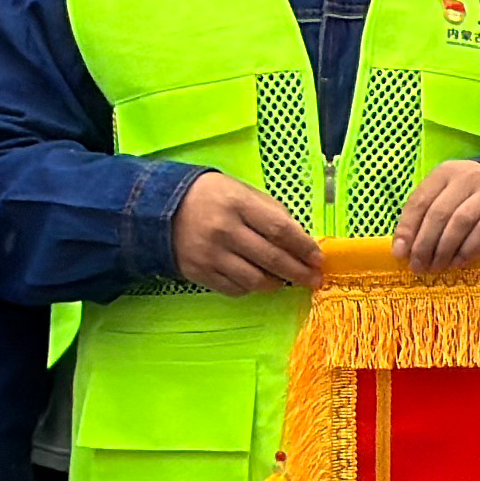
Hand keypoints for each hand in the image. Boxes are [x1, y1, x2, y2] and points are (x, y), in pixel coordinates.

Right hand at [170, 174, 318, 297]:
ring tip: (285, 281)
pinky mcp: (200, 273)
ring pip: (254, 280)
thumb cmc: (210, 197)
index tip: (318, 259)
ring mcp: (211, 255)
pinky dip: (251, 288)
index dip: (303, 247)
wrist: (160, 209)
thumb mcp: (240, 191)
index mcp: (238, 204)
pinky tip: (258, 281)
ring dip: (276, 283)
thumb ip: (270, 211)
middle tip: (314, 280)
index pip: (280, 229)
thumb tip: (299, 238)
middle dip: (299, 272)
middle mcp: (225, 231)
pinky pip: (234, 289)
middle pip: (271, 258)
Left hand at [391, 159, 479, 270]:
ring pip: (460, 222)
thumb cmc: (471, 196)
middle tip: (418, 267)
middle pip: (438, 213)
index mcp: (446, 173)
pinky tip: (458, 263)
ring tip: (437, 267)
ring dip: (444, 249)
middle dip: (424, 244)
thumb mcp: (447, 195)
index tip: (400, 254)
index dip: (407, 229)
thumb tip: (401, 249)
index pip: (420, 201)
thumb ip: (425, 216)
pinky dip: (468, 249)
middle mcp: (467, 178)